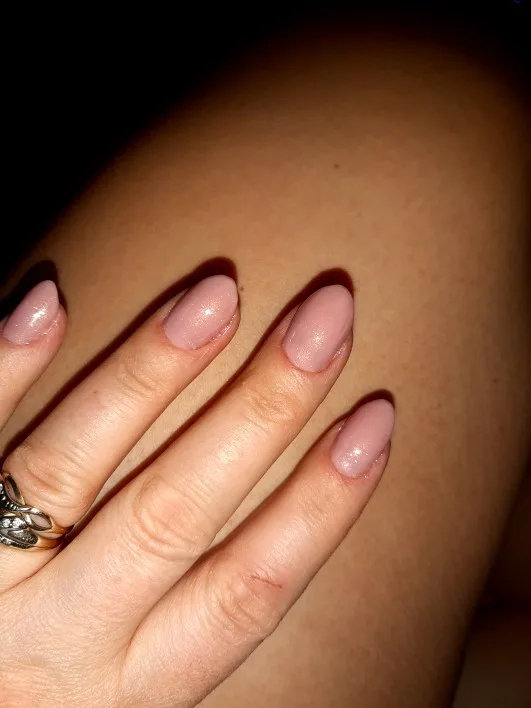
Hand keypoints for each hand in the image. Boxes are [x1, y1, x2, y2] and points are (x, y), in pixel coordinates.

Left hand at [0, 274, 393, 706]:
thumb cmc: (42, 704)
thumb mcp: (125, 688)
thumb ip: (182, 617)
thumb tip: (284, 517)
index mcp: (129, 685)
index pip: (247, 590)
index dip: (321, 506)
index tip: (377, 419)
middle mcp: (56, 641)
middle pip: (173, 515)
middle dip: (262, 411)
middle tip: (326, 317)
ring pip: (66, 468)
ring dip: (148, 374)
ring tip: (218, 295)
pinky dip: (6, 371)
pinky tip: (54, 301)